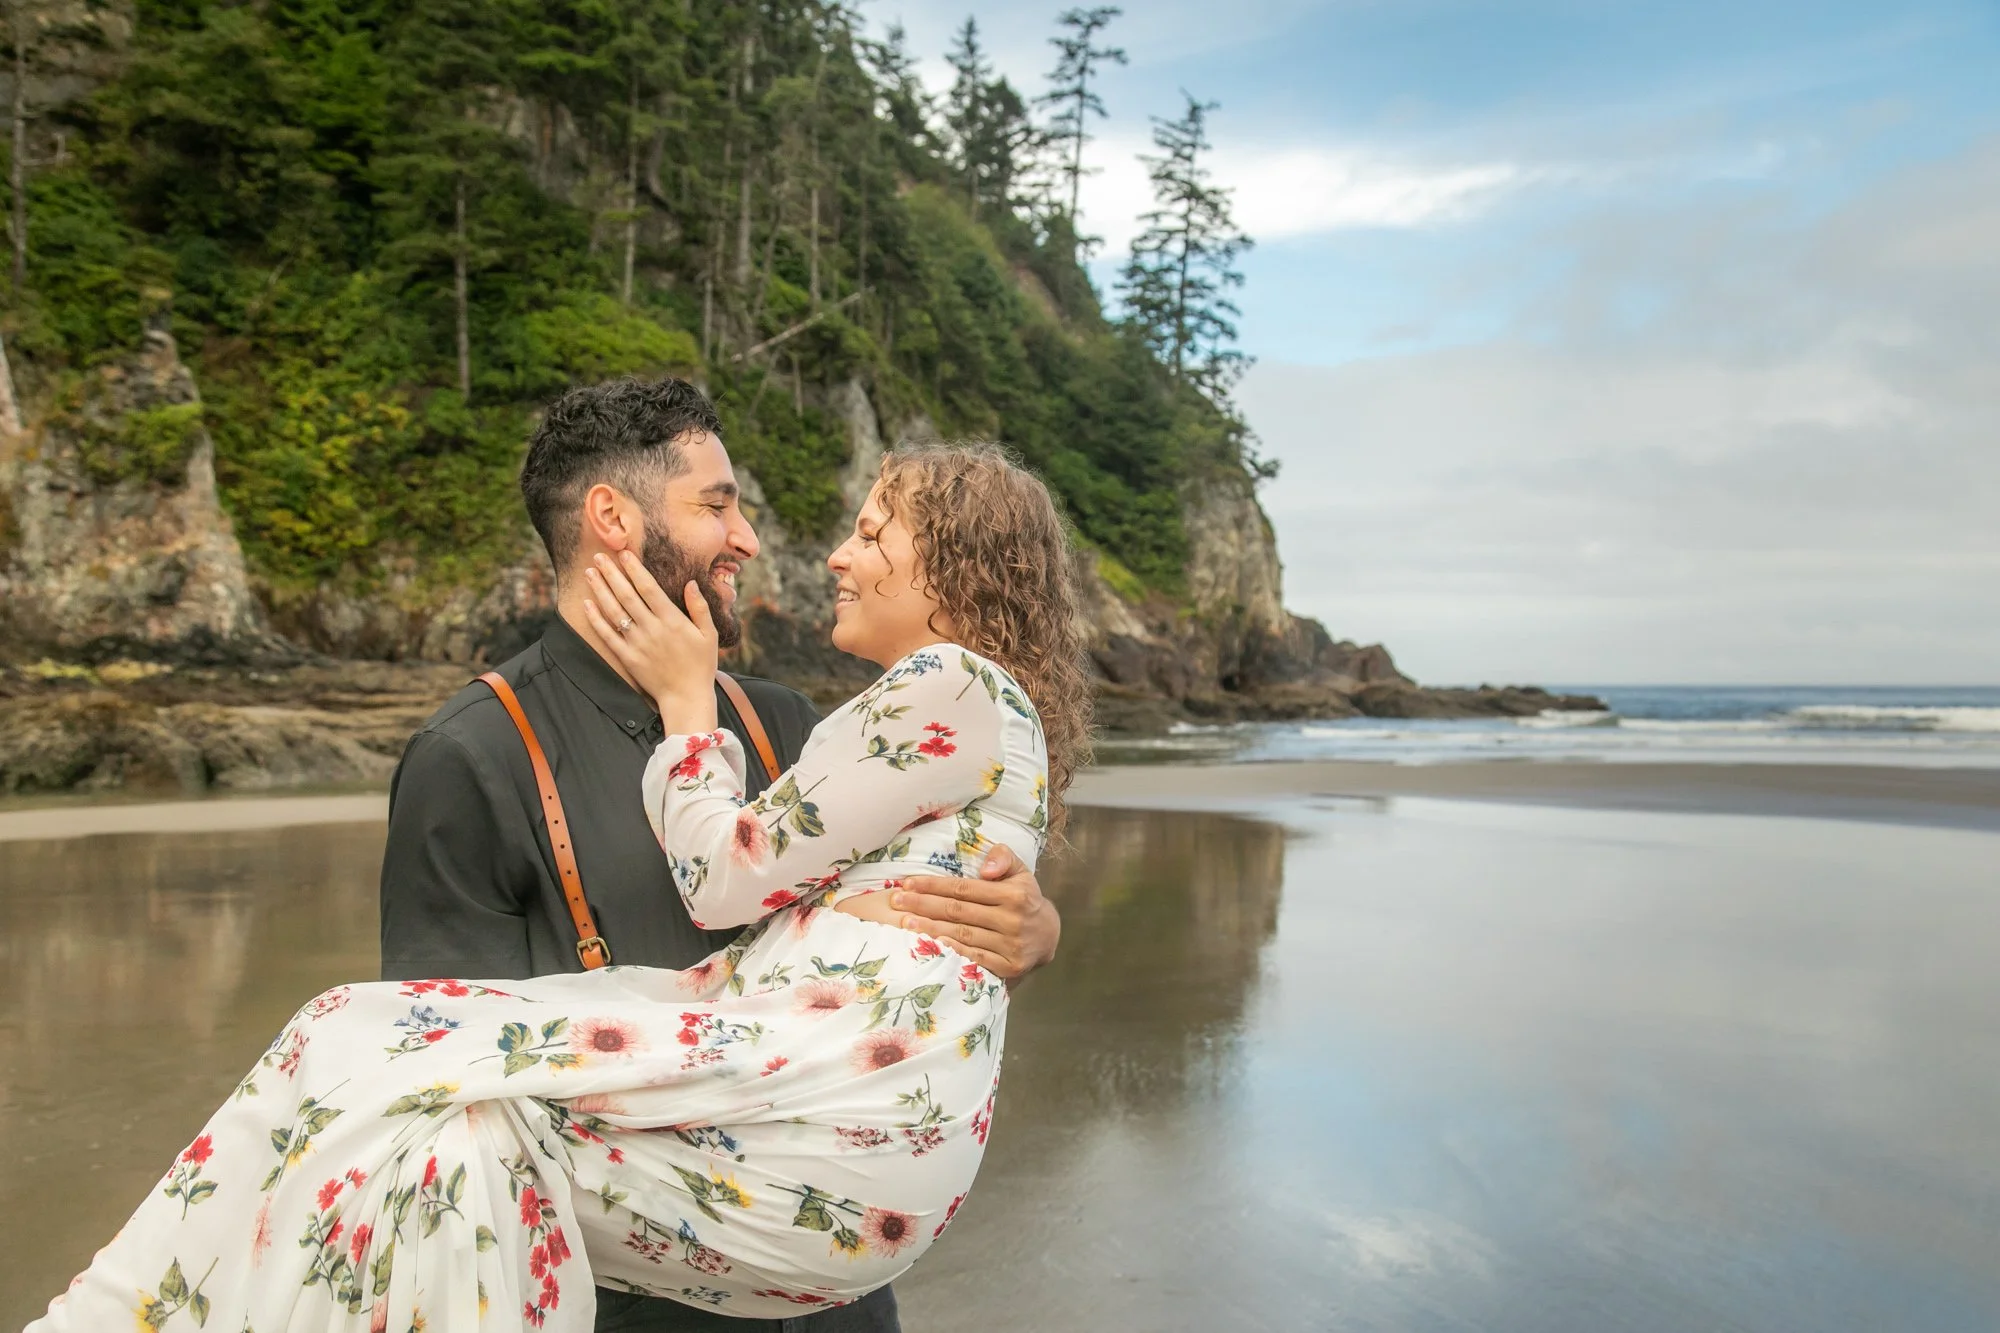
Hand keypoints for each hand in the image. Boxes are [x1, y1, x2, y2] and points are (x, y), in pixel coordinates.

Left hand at [582, 551, 718, 732]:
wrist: (687, 697)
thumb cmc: (701, 665)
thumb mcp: (709, 634)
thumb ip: (700, 607)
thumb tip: (691, 583)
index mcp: (672, 620)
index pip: (649, 588)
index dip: (635, 569)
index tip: (624, 553)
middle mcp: (651, 628)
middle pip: (627, 595)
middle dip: (611, 573)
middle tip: (599, 556)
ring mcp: (637, 643)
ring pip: (614, 611)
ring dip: (600, 590)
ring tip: (589, 573)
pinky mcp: (627, 657)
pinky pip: (607, 635)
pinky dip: (596, 619)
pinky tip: (587, 604)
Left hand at [892, 843, 1059, 980]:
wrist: (1050, 935)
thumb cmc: (1025, 899)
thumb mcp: (1021, 872)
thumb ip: (1003, 858)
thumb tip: (986, 868)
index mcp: (1013, 894)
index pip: (965, 888)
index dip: (934, 886)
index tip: (908, 883)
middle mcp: (1012, 919)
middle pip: (959, 911)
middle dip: (923, 905)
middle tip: (896, 901)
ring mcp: (1011, 945)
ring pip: (963, 935)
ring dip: (930, 928)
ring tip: (904, 922)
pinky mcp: (1009, 966)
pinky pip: (975, 958)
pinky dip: (952, 951)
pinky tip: (931, 946)